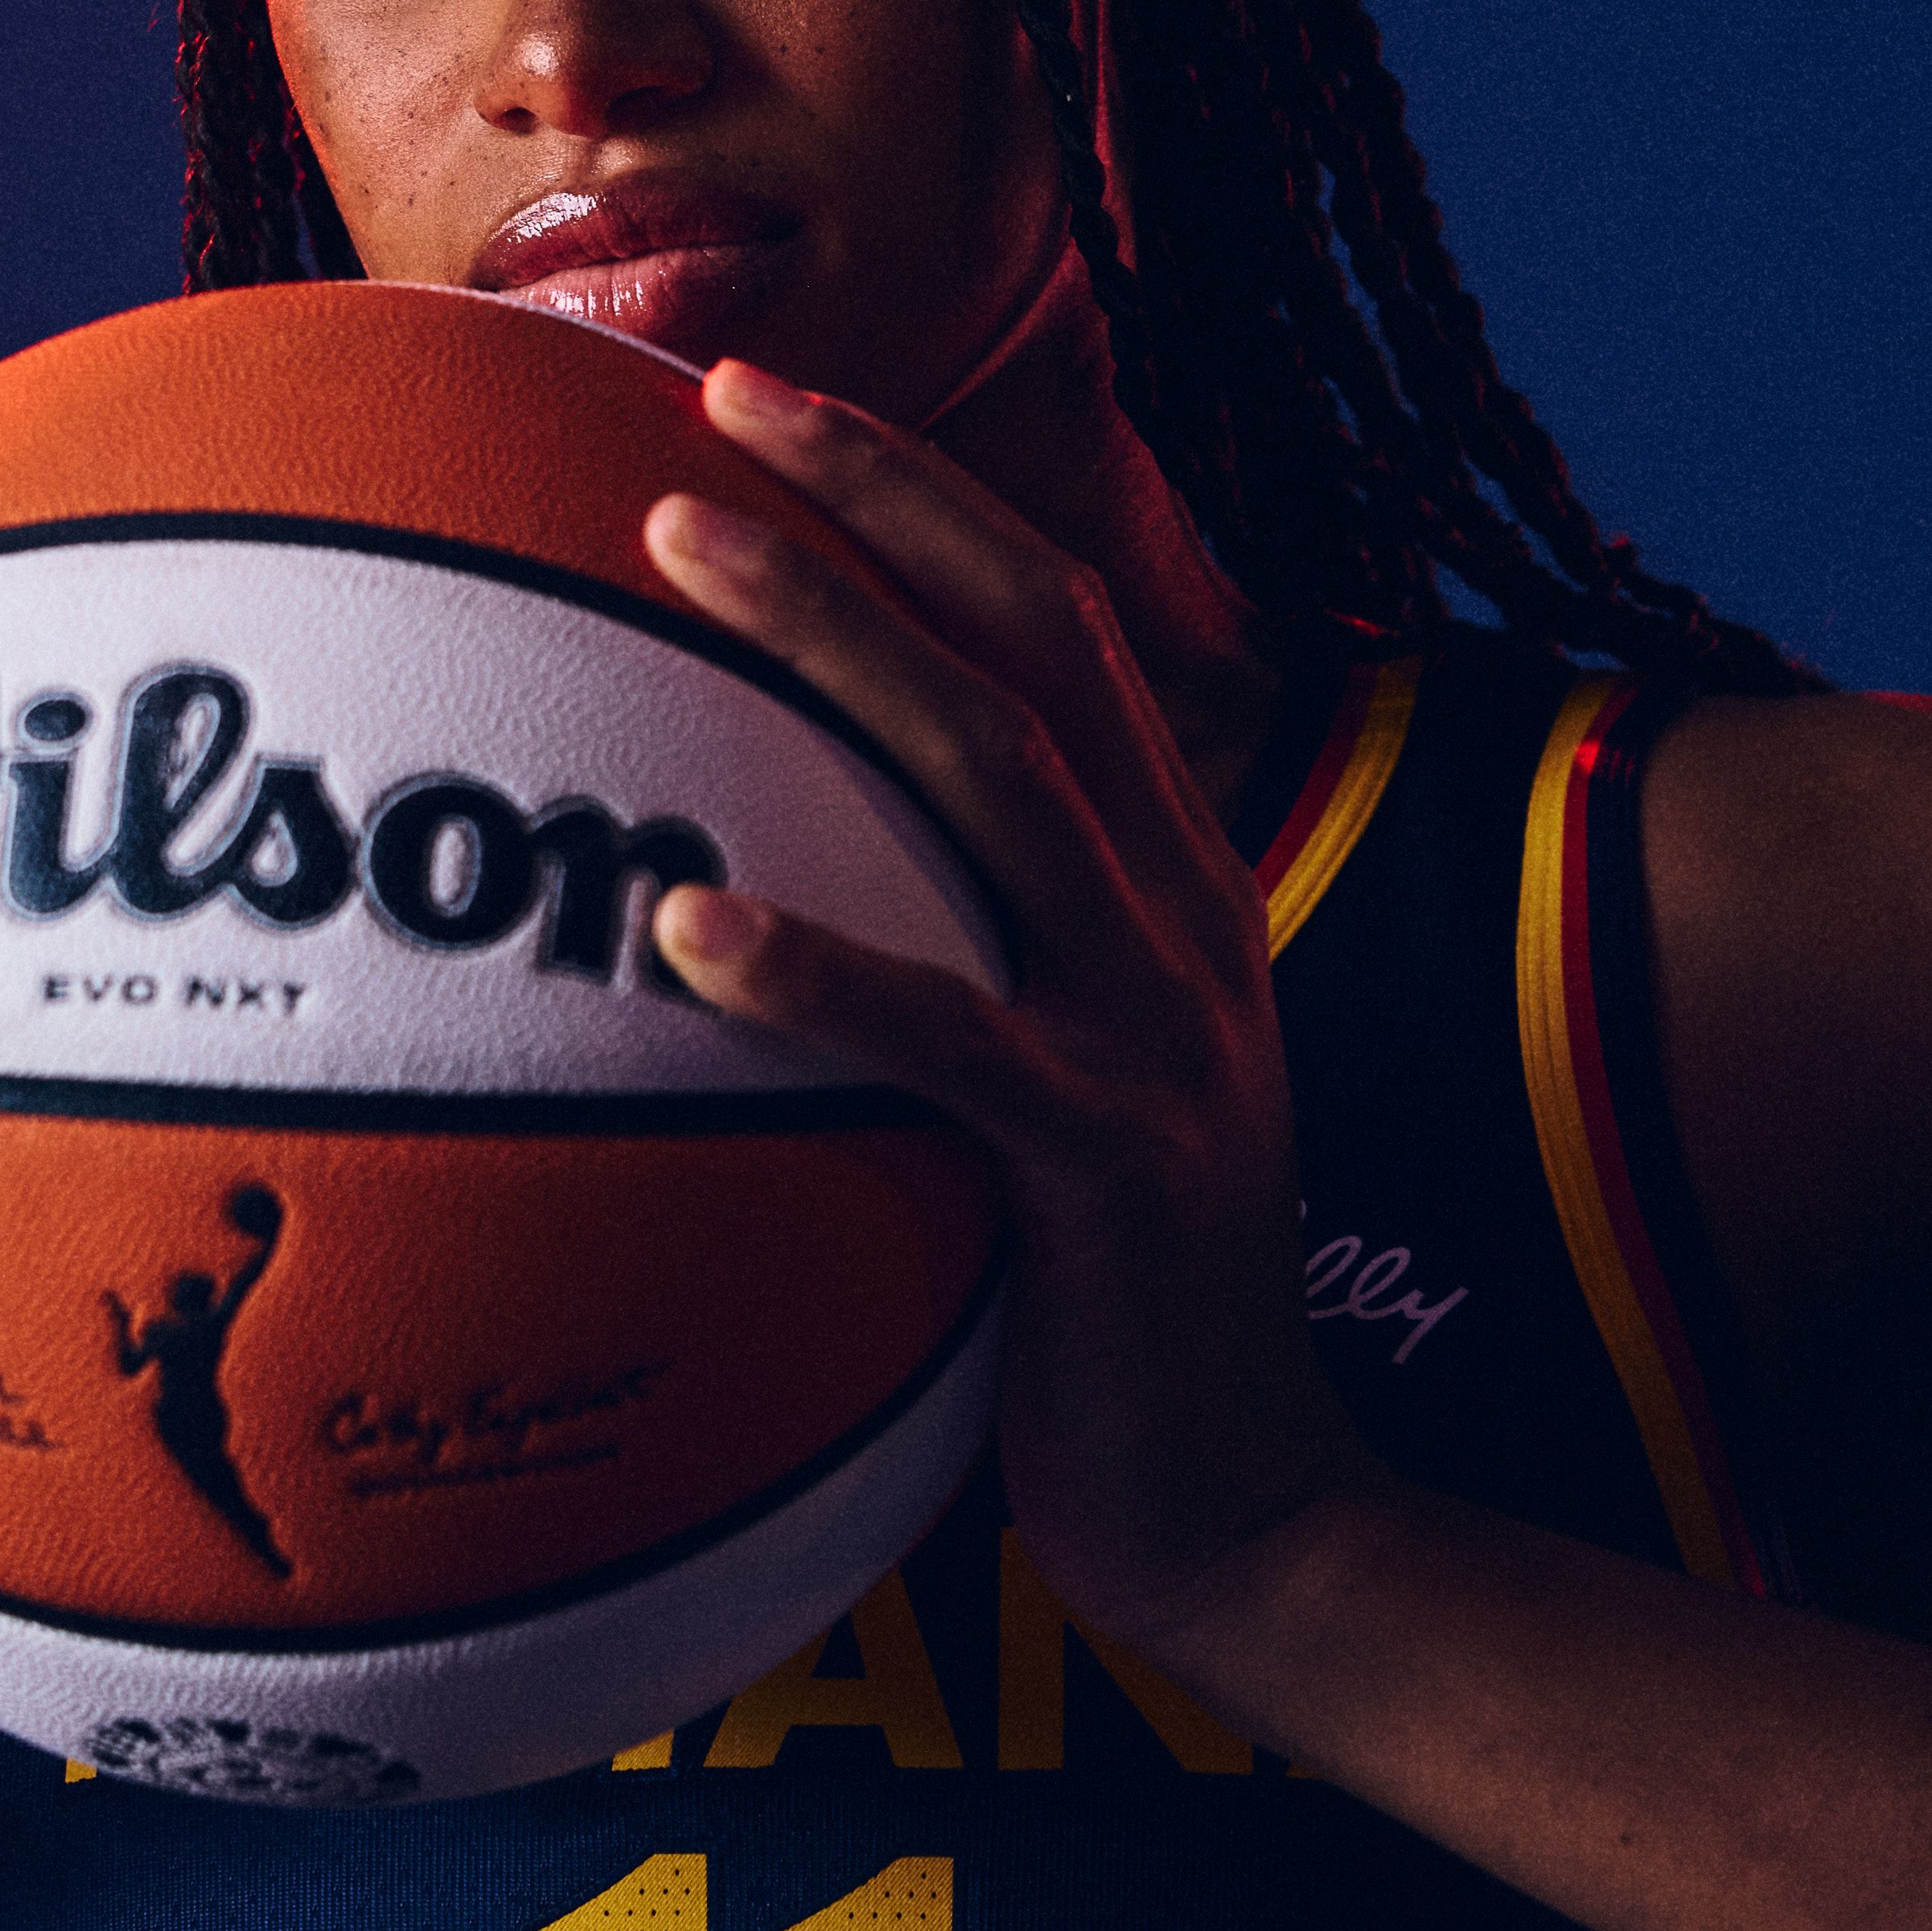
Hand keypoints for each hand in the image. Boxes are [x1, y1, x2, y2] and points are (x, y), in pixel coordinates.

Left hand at [633, 360, 1385, 1662]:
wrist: (1257, 1527)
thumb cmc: (1094, 1323)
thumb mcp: (1042, 1104)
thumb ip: (948, 982)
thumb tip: (745, 893)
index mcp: (1173, 888)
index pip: (1061, 627)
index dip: (926, 498)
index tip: (767, 403)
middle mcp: (1185, 922)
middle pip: (1036, 641)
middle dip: (879, 499)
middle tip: (709, 406)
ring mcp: (1162, 1035)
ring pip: (997, 776)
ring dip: (835, 643)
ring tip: (674, 552)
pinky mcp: (1112, 1166)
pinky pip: (946, 1037)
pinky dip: (813, 965)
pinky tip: (678, 923)